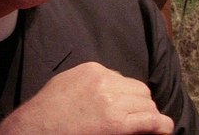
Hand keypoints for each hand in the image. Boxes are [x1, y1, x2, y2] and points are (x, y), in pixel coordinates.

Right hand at [0, 62, 173, 134]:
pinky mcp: (117, 124)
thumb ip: (88, 82)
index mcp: (92, 70)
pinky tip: (163, 130)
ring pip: (147, 104)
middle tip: (136, 119)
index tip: (123, 107)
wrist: (35, 128)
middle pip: (138, 90)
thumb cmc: (46, 111)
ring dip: (147, 115)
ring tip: (145, 127)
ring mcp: (112, 102)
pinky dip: (161, 126)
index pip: (122, 79)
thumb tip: (108, 89)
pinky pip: (151, 121)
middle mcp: (105, 81)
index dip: (126, 96)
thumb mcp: (66, 83)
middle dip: (139, 104)